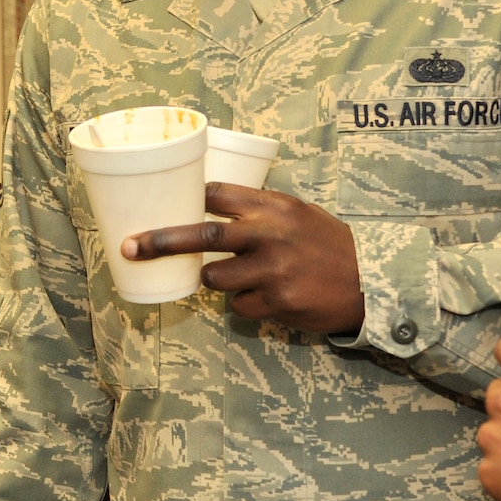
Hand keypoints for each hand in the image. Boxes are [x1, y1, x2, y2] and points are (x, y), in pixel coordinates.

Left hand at [122, 183, 364, 334]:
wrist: (371, 281)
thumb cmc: (329, 245)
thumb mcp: (298, 214)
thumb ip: (259, 212)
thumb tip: (207, 209)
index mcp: (274, 206)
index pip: (216, 194)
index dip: (187, 199)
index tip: (163, 204)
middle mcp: (271, 235)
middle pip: (202, 236)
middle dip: (160, 241)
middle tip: (128, 247)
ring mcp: (273, 271)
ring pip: (214, 278)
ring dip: (214, 280)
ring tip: (241, 276)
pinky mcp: (277, 302)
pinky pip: (238, 306)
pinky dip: (243, 303)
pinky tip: (268, 296)